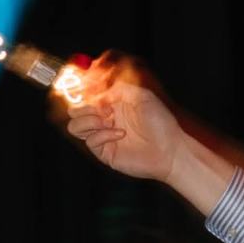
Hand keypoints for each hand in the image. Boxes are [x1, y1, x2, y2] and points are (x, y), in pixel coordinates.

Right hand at [62, 59, 183, 183]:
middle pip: (74, 111)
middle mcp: (105, 119)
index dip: (87, 93)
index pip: (86, 96)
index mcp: (112, 103)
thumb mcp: (141, 95)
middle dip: (84, 107)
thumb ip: (117, 90)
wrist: (169, 149)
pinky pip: (90, 141)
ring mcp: (103, 136)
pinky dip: (103, 134)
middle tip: (103, 110)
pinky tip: (120, 134)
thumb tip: (97, 98)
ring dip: (89, 120)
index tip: (97, 93)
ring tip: (108, 121)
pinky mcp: (103, 152)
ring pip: (75, 127)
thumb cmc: (160, 122)